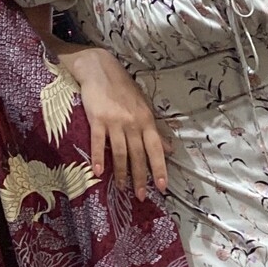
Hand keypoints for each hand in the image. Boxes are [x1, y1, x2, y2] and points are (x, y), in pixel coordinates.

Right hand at [57, 44, 170, 200]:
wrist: (100, 69)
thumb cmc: (123, 90)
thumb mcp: (144, 108)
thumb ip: (155, 131)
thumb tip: (170, 150)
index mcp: (146, 121)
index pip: (156, 149)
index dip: (160, 168)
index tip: (163, 187)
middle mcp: (133, 123)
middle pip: (138, 155)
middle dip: (141, 177)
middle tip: (142, 196)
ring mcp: (115, 122)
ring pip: (120, 152)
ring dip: (122, 173)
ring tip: (123, 189)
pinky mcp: (97, 119)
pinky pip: (98, 142)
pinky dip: (98, 158)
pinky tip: (99, 172)